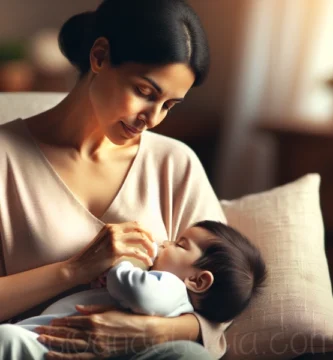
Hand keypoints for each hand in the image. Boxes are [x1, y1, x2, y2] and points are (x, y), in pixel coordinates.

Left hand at [35, 304, 159, 358]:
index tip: (48, 323)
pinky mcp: (100, 355)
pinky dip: (64, 357)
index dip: (58, 323)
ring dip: (54, 344)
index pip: (72, 321)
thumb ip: (92, 308)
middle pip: (68, 334)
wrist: (144, 331)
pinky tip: (54, 356)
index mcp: (95, 319)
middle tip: (38, 332)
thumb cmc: (128, 317)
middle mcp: (93, 333)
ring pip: (70, 346)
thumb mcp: (110, 308)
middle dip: (51, 333)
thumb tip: (76, 308)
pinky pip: (78, 357)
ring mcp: (95, 346)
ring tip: (42, 343)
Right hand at [64, 222, 154, 284]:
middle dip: (150, 237)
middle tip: (154, 247)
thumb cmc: (90, 259)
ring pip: (141, 239)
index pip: (134, 224)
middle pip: (140, 229)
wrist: (77, 268)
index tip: (151, 240)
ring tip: (152, 255)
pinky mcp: (115, 250)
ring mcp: (114, 239)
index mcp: (110, 227)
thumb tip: (132, 244)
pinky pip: (136, 252)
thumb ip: (116, 240)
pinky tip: (148, 263)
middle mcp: (113, 230)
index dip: (145, 231)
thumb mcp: (103, 243)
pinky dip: (145, 257)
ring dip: (149, 247)